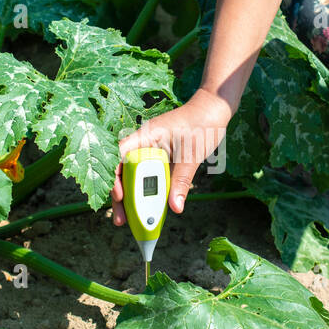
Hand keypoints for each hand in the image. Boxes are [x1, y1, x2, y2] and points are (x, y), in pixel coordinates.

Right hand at [110, 88, 231, 225]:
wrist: (213, 109)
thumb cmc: (203, 124)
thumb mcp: (193, 155)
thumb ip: (182, 180)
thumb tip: (175, 207)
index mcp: (146, 136)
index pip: (120, 155)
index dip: (115, 176)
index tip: (120, 195)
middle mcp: (143, 143)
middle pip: (123, 170)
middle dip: (120, 196)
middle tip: (120, 220)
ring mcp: (149, 150)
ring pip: (133, 175)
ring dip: (132, 196)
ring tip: (131, 219)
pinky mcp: (158, 157)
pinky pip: (147, 175)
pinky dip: (146, 191)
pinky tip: (147, 207)